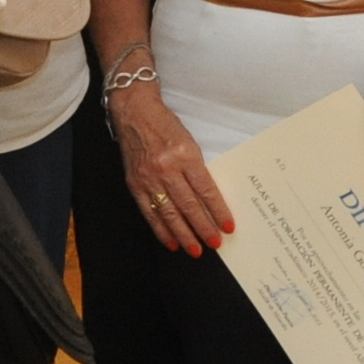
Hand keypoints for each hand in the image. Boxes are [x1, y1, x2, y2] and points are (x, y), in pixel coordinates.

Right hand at [107, 84, 234, 254]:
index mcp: (185, 155)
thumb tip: (210, 200)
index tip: (228, 226)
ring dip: (184, 235)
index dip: (218, 210)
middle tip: (215, 243)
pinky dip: (161, 230)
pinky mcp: (135, 184)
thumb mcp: (189, 142)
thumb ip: (197, 169)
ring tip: (196, 250)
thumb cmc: (165, 126)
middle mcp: (166, 168)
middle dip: (203, 227)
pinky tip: (171, 242)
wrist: (135, 113)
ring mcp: (148, 178)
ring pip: (169, 213)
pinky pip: (149, 212)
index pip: (205, 190)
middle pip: (189, 205)